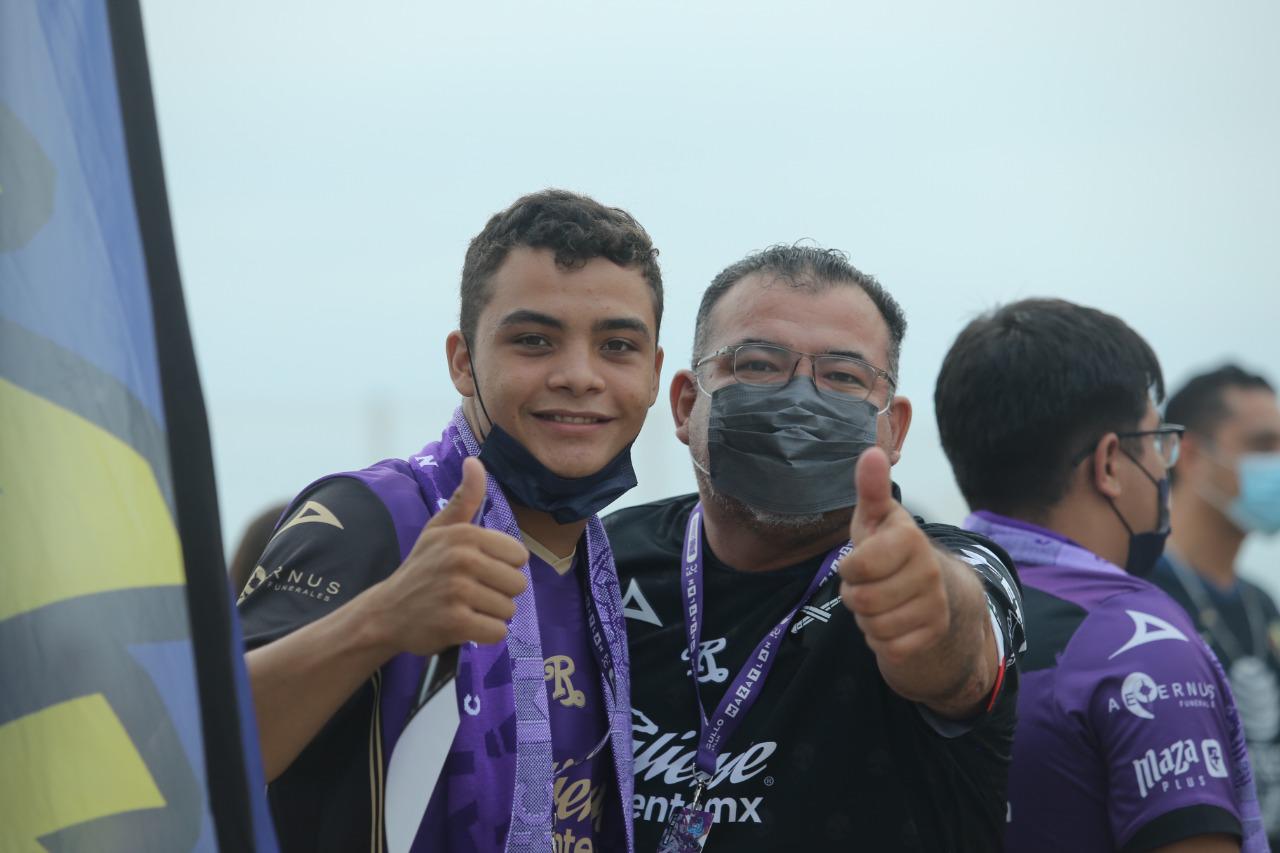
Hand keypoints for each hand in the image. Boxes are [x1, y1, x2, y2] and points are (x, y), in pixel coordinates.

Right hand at [373, 457, 528, 655]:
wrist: (386, 612)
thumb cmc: (421, 568)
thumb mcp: (439, 528)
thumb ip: (465, 497)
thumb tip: (475, 460)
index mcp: (465, 535)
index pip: (519, 556)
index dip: (503, 567)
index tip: (478, 570)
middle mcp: (462, 559)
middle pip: (518, 584)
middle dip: (499, 593)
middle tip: (470, 593)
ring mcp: (458, 592)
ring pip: (508, 610)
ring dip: (490, 614)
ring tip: (465, 608)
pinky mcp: (456, 622)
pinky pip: (497, 632)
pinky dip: (484, 634)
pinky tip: (464, 626)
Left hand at [839, 447, 949, 667]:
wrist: (927, 588)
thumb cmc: (888, 547)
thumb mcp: (875, 517)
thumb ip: (871, 488)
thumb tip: (871, 452)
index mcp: (910, 539)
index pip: (857, 566)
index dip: (849, 567)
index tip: (858, 560)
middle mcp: (929, 571)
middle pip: (861, 600)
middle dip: (854, 594)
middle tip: (868, 583)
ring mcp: (935, 605)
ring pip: (873, 626)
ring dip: (866, 617)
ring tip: (880, 600)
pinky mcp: (934, 634)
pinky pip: (888, 648)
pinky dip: (880, 639)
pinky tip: (891, 621)